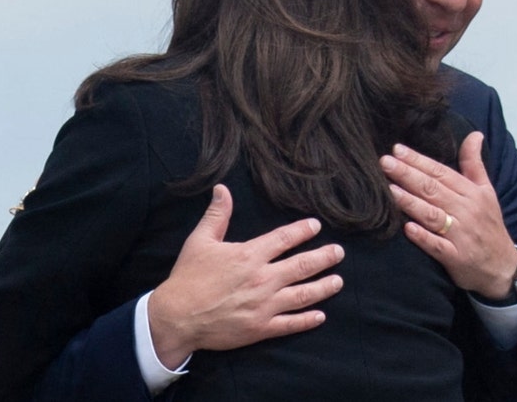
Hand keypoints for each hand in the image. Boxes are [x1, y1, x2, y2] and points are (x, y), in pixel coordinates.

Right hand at [147, 184, 344, 368]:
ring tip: (338, 281)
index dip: (302, 231)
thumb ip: (217, 214)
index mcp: (249, 255)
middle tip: (339, 252)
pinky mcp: (260, 328)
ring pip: (303, 294)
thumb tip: (222, 188)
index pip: (284, 238)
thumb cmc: (188, 277)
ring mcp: (264, 305)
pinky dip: (307, 320)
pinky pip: (290, 324)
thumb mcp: (200, 240)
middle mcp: (262, 279)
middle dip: (324, 258)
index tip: (316, 225)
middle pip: (302, 266)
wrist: (177, 317)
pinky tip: (320, 316)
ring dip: (323, 287)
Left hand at [381, 132, 516, 299]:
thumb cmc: (489, 225)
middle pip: (433, 189)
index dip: (418, 160)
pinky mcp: (456, 257)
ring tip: (389, 189)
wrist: (504, 267)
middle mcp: (466, 211)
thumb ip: (474, 163)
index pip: (441, 172)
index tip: (397, 149)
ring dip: (411, 202)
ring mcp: (461, 235)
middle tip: (385, 162)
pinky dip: (423, 237)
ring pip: (432, 215)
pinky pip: (437, 246)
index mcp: (472, 193)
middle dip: (408, 175)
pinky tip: (407, 228)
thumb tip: (475, 134)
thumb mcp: (487, 192)